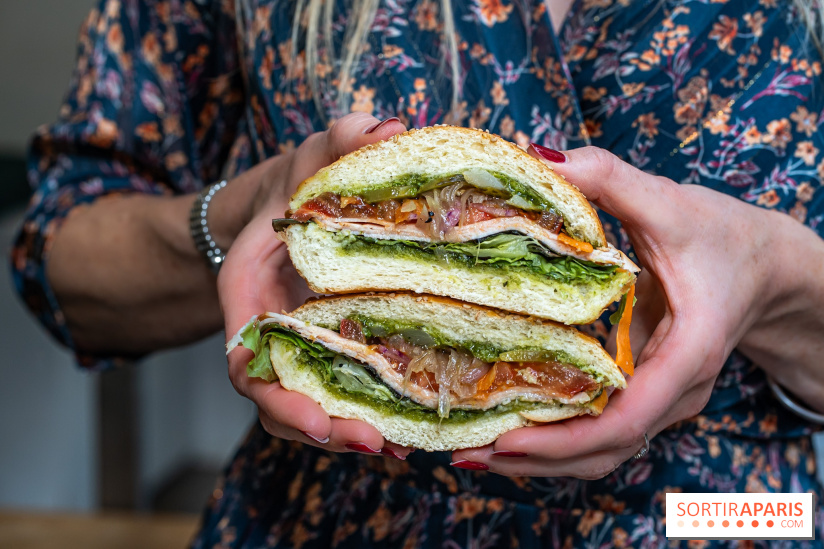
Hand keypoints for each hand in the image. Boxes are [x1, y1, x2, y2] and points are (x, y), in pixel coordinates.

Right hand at [219, 113, 411, 458]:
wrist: (300, 203)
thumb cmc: (299, 183)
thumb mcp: (317, 154)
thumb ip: (342, 139)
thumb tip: (386, 128)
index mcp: (250, 293)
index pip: (246, 357)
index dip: (276, 394)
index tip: (315, 418)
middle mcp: (273, 330)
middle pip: (281, 400)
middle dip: (322, 428)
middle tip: (376, 443)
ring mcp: (305, 347)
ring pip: (314, 407)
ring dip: (350, 433)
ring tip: (401, 446)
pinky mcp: (337, 353)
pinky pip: (345, 395)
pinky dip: (372, 415)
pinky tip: (414, 427)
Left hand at [451, 145, 786, 476]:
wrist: (769, 268)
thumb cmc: (728, 240)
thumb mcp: (671, 204)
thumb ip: (610, 179)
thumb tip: (539, 159)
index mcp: (688, 354)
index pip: (627, 418)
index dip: (565, 438)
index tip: (506, 438)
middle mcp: (675, 392)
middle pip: (605, 451)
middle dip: (537, 460)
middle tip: (466, 454)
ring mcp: (662, 399)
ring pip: (602, 452)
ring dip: (541, 459)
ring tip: (476, 452)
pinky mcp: (646, 393)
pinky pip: (601, 430)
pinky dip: (557, 437)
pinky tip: (512, 425)